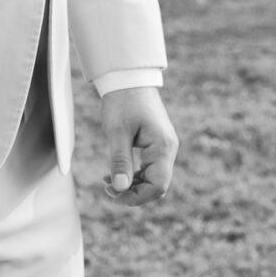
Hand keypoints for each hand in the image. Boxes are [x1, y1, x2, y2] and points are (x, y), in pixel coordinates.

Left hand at [99, 86, 176, 206]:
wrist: (128, 79)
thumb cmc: (123, 103)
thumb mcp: (117, 133)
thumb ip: (120, 162)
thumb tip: (119, 189)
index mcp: (163, 147)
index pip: (158, 186)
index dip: (136, 197)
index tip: (114, 196)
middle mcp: (168, 150)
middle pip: (157, 186)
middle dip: (133, 193)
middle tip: (107, 189)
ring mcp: (164, 148)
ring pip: (153, 179)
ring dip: (132, 185)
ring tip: (107, 182)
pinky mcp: (156, 145)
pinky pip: (150, 169)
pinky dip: (134, 175)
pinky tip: (115, 174)